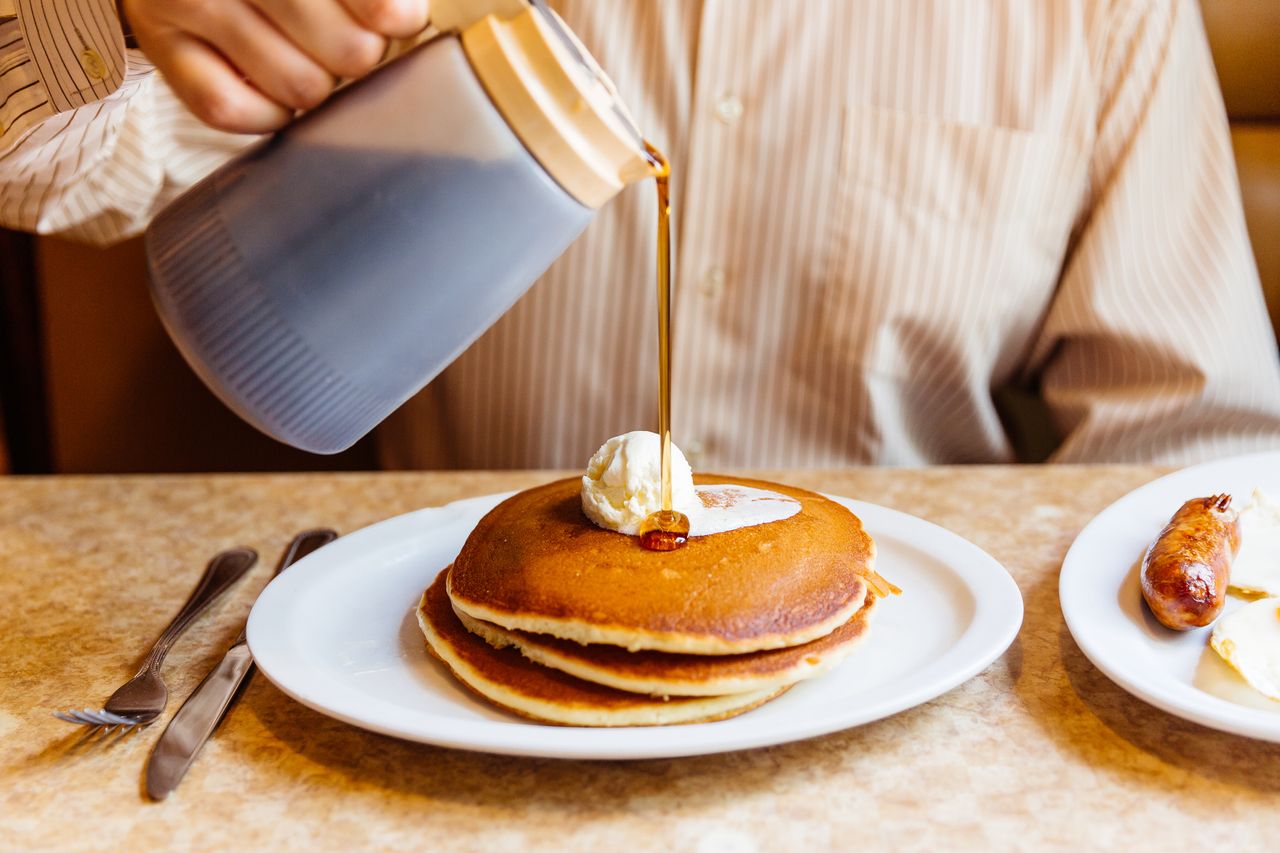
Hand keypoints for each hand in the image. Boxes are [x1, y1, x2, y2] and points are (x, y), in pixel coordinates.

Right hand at [124, 0, 430, 133]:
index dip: (393, 15)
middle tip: (347, 42)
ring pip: (299, 85)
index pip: (372, 3)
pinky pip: (230, 109)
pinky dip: (267, 113)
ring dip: (318, 85)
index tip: (399, 20)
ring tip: (308, 58)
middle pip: (348, 50)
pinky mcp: (161, 45)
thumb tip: (405, 17)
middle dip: (359, 54)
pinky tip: (275, 91)